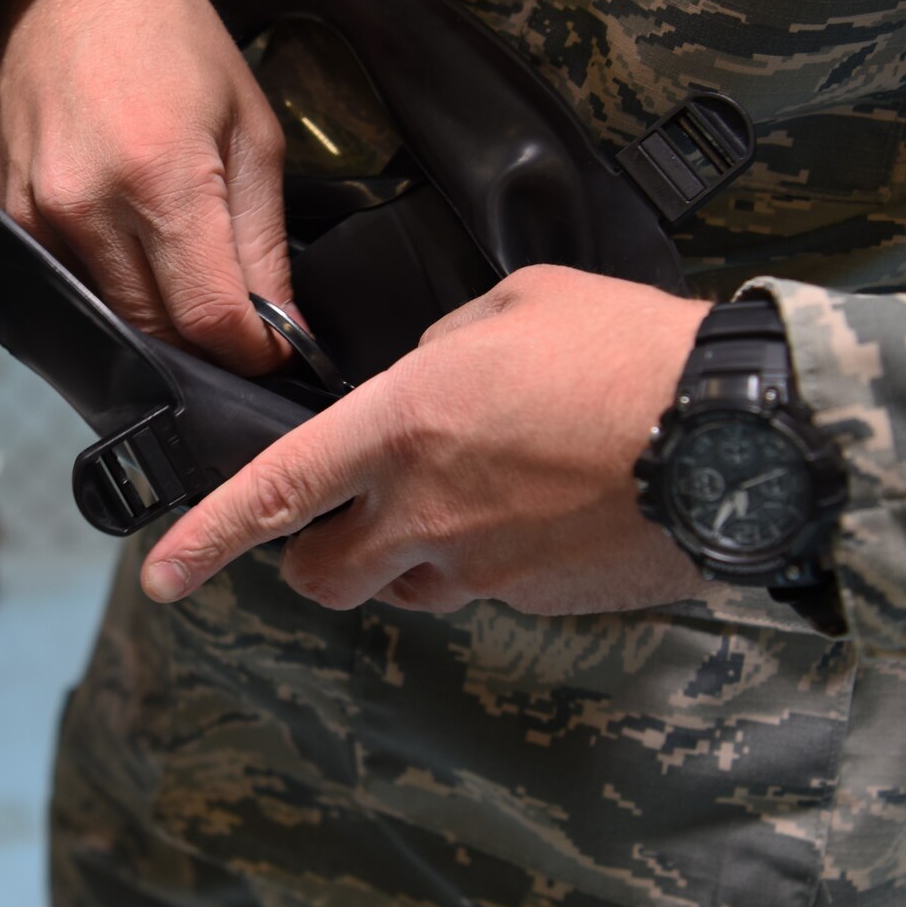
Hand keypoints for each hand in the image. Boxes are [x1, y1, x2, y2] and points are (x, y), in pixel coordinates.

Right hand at [0, 0, 293, 375]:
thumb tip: (286, 332)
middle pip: (154, 332)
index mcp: (162, 179)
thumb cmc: (171, 37)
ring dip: (154, 315)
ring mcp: (34, 214)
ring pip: (106, 315)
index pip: (207, 320)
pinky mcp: (4, 211)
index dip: (250, 351)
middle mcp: (87, 208)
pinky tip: (128, 241)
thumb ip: (264, 241)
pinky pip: (63, 280)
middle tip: (237, 316)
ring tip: (183, 271)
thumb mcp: (250, 126)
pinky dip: (106, 282)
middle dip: (204, 341)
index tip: (272, 346)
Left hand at [140, 264, 713, 615]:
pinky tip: (541, 508)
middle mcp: (425, 516)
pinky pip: (488, 589)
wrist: (742, 434)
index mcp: (398, 431)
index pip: (271, 495)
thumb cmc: (629, 352)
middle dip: (311, 559)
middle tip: (334, 525)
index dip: (205, 538)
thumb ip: (440, 345)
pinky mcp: (542, 599)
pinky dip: (491, 560)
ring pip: (405, 589)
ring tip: (465, 499)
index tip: (162, 571)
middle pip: (322, 576)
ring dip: (404, 561)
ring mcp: (485, 568)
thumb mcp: (512, 306)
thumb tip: (427, 376)